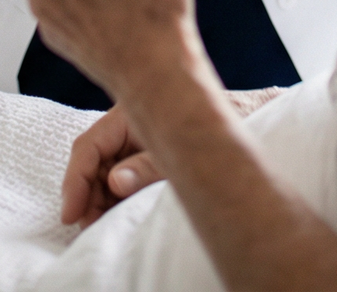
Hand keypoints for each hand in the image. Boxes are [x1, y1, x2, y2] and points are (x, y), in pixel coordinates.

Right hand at [61, 87, 284, 226]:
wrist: (264, 115)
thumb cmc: (230, 121)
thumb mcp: (189, 148)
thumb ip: (148, 165)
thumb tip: (113, 182)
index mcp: (134, 108)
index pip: (89, 144)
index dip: (76, 180)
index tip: (72, 214)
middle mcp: (133, 120)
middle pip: (95, 158)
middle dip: (87, 193)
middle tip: (89, 228)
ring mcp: (142, 136)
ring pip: (107, 168)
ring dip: (101, 197)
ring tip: (103, 226)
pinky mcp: (154, 151)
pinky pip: (124, 173)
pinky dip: (117, 195)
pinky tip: (119, 213)